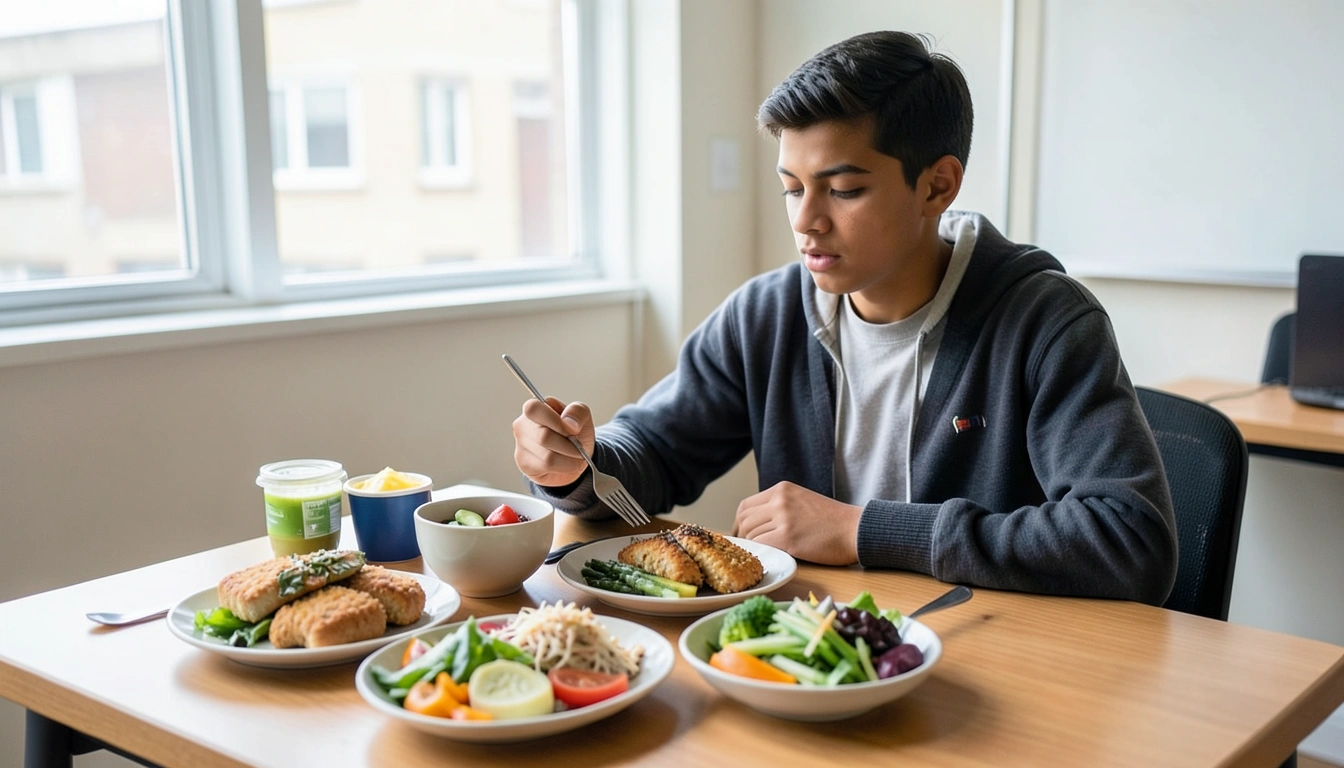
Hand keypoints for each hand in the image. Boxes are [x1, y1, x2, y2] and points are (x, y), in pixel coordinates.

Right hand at [511, 397, 596, 487]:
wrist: (575, 455)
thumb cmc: (575, 432)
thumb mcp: (583, 416)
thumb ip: (577, 412)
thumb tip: (568, 423)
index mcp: (534, 408)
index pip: (534, 409)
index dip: (556, 421)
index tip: (574, 430)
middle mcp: (522, 425)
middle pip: (544, 436)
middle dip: (569, 445)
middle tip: (580, 447)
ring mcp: (521, 445)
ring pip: (547, 455)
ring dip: (569, 458)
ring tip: (577, 457)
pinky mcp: (524, 463)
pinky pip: (547, 467)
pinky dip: (565, 467)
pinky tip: (567, 464)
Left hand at [732, 481, 860, 564]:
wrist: (855, 529)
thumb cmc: (833, 520)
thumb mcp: (802, 500)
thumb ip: (780, 505)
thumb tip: (756, 522)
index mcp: (782, 489)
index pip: (746, 505)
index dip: (739, 522)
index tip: (742, 534)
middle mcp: (779, 500)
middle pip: (744, 520)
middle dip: (743, 536)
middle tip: (750, 548)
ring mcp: (782, 518)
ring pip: (751, 534)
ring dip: (755, 546)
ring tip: (767, 552)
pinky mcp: (787, 537)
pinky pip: (762, 546)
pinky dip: (763, 553)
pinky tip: (773, 556)